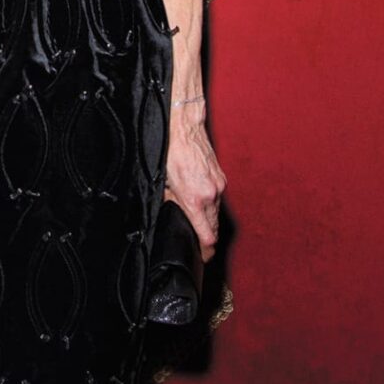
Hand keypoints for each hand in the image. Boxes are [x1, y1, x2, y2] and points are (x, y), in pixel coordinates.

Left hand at [163, 101, 225, 261]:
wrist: (184, 127)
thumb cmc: (171, 150)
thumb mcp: (162, 180)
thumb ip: (168, 201)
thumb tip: (169, 214)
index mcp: (195, 198)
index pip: (207, 235)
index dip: (204, 250)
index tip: (201, 257)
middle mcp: (211, 194)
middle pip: (214, 228)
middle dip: (207, 239)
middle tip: (199, 248)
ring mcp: (219, 185)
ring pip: (216, 214)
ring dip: (208, 222)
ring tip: (197, 228)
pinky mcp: (221, 178)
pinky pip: (217, 200)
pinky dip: (211, 207)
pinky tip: (201, 206)